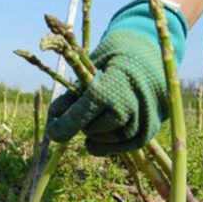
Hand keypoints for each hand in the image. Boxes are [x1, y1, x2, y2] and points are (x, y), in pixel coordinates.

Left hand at [47, 0, 187, 154]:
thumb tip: (54, 116)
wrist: (151, 54)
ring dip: (94, 134)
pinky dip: (106, 146)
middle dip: (80, 124)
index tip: (51, 131)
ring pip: (108, 140)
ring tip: (92, 118)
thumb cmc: (113, 60)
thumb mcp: (91, 69)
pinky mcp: (151, 128)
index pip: (83, 112)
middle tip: (78, 113)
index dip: (63, 124)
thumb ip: (74, 93)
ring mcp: (144, 118)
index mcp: (112, 85)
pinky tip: (93, 141)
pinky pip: (124, 146)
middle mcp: (131, 105)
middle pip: (94, 129)